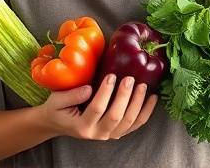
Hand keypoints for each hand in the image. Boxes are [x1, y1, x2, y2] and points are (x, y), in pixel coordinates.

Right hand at [39, 73, 157, 139]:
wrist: (58, 123)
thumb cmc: (57, 108)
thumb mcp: (57, 100)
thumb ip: (71, 95)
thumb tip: (89, 88)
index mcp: (82, 126)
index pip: (97, 109)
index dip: (106, 92)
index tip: (111, 75)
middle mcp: (97, 133)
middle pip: (116, 117)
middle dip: (125, 97)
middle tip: (130, 78)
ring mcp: (108, 134)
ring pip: (128, 122)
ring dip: (138, 104)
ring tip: (142, 86)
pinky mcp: (116, 132)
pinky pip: (135, 125)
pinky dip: (145, 112)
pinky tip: (152, 98)